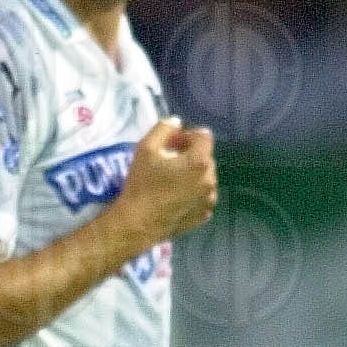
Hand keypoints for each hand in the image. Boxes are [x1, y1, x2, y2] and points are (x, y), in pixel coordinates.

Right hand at [107, 119, 216, 254]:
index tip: (171, 143)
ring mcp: (208, 200)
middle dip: (190, 155)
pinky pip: (202, 196)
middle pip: (205, 157)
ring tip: (172, 181)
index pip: (204, 136)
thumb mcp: (145, 148)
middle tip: (168, 161)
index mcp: (199, 162)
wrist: (136, 224)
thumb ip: (164, 128)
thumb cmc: (141, 185)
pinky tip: (175, 197)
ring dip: (192, 175)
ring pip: (205, 178)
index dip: (187, 135)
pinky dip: (193, 193)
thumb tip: (176, 123)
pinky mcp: (203, 215)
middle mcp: (210, 180)